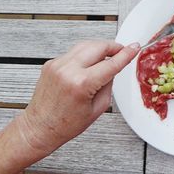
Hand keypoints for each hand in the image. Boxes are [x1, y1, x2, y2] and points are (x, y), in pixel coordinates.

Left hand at [18, 40, 139, 155]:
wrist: (39, 127)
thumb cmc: (66, 124)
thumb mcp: (98, 107)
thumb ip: (108, 84)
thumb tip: (112, 67)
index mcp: (82, 84)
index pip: (111, 63)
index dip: (126, 54)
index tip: (134, 47)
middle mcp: (68, 70)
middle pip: (98, 46)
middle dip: (113, 47)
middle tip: (122, 51)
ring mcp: (57, 65)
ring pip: (85, 45)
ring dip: (99, 48)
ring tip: (107, 57)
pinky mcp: (51, 63)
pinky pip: (74, 52)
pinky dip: (85, 55)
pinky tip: (89, 64)